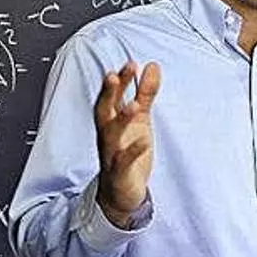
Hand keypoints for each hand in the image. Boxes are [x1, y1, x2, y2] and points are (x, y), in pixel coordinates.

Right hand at [94, 61, 160, 227]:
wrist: (121, 192)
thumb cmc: (128, 151)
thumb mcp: (140, 119)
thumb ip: (145, 93)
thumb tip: (152, 66)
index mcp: (112, 121)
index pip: (112, 97)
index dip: (120, 81)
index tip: (131, 63)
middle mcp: (108, 135)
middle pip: (104, 110)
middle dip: (111, 93)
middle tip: (117, 74)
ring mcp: (112, 153)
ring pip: (111, 135)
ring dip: (121, 119)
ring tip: (135, 105)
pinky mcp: (119, 173)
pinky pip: (123, 161)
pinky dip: (133, 151)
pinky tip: (144, 141)